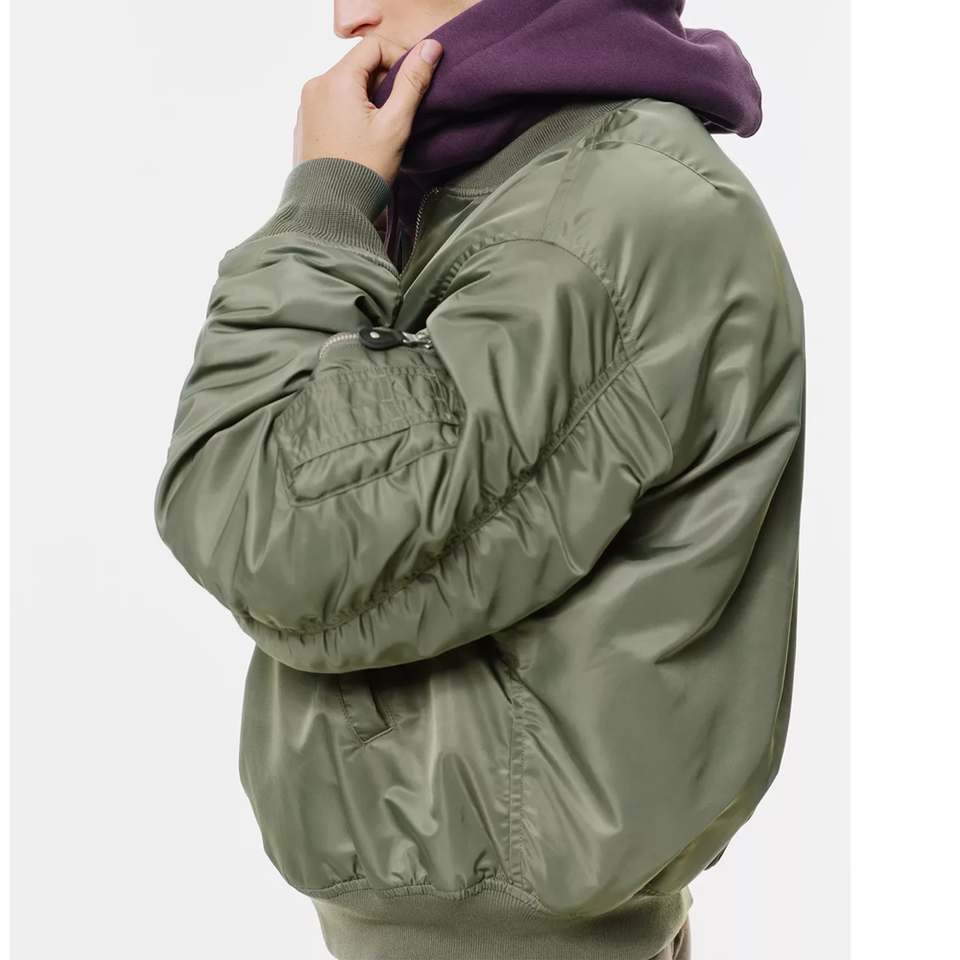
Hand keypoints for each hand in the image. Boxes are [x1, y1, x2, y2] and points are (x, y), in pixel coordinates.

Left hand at [293, 35, 442, 184]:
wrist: (328, 210)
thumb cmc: (363, 171)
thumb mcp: (395, 125)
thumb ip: (413, 83)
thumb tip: (430, 48)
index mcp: (336, 80)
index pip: (374, 46)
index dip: (399, 58)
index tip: (411, 85)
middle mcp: (315, 86)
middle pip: (359, 65)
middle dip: (383, 82)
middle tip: (397, 115)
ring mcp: (306, 106)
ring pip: (346, 86)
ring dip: (368, 99)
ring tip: (379, 131)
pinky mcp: (305, 125)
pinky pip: (332, 105)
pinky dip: (350, 112)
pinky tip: (360, 141)